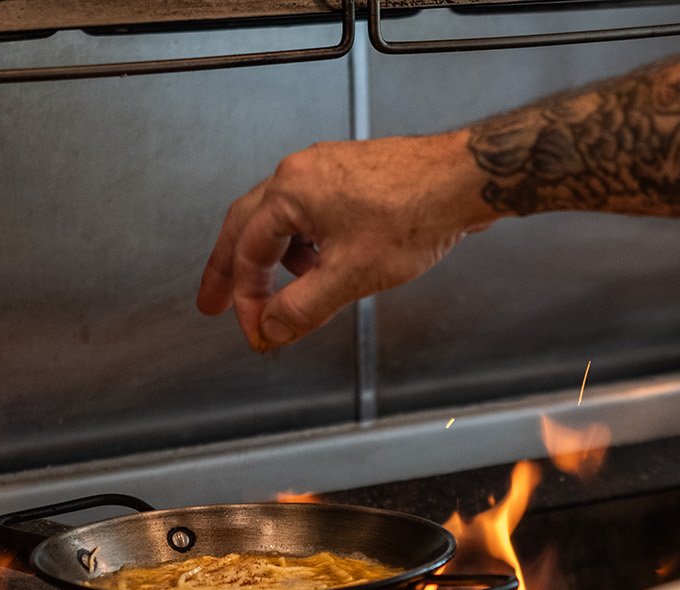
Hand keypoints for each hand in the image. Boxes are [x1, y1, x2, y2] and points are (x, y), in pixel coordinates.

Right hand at [196, 131, 500, 350]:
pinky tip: (325, 265)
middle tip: (215, 302)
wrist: (463, 180)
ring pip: (281, 219)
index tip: (255, 330)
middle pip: (246, 226)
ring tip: (289, 293)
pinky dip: (306, 244)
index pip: (247, 253)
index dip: (246, 300)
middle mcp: (301, 172)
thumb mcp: (351, 274)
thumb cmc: (416, 212)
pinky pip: (310, 212)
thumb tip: (272, 328)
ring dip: (276, 260)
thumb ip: (304, 307)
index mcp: (289, 191)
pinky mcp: (350, 175)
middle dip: (231, 270)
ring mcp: (326, 169)